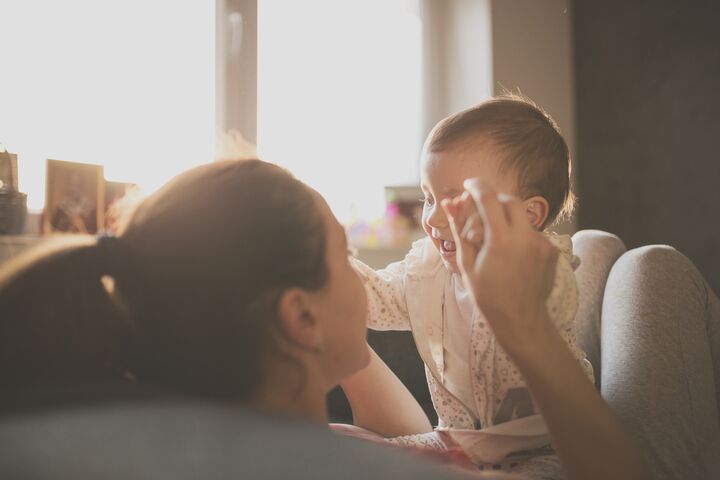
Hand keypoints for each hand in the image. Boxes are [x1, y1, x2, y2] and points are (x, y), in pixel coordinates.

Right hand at [441, 179, 557, 352]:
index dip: (476, 186)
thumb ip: (460, 229)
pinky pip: (532, 233)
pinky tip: (510, 255)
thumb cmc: (488, 295)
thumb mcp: (467, 263)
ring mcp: (541, 243)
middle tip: (481, 211)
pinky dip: (519, 235)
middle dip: (494, 200)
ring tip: (494, 243)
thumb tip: (450, 204)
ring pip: (521, 217)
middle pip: (509, 200)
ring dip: (506, 220)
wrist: (520, 319)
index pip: (488, 198)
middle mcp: (525, 237)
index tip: (468, 184)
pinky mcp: (551, 250)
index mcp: (501, 240)